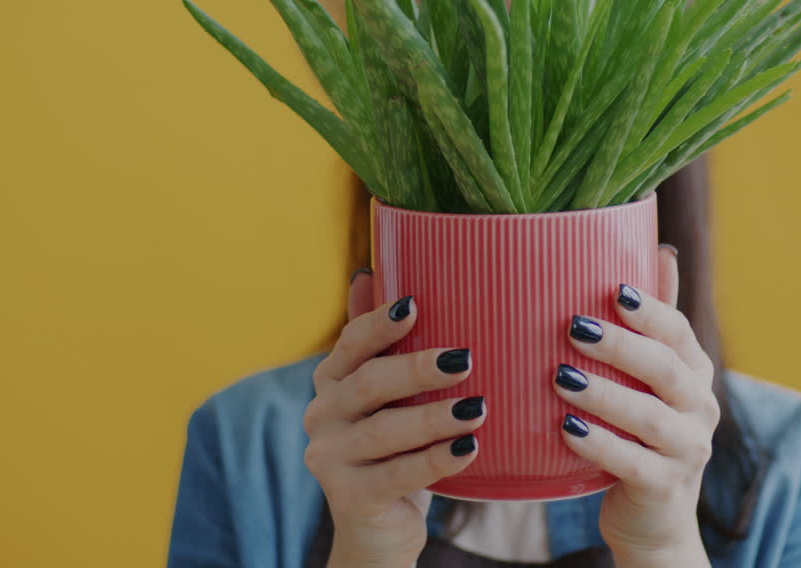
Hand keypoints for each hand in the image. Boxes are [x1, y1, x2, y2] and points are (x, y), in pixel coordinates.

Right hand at [304, 270, 486, 567]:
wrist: (378, 527)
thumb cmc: (393, 449)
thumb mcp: (386, 396)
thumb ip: (378, 342)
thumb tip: (369, 272)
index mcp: (330, 382)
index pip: (350, 344)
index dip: (379, 324)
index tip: (415, 305)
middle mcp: (321, 416)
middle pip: (368, 384)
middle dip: (417, 368)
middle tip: (466, 359)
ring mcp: (331, 459)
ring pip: (385, 431)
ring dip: (434, 417)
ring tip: (478, 407)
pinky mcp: (350, 498)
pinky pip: (398, 475)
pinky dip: (436, 460)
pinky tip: (469, 448)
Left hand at [552, 246, 717, 565]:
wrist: (653, 515)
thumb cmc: (641, 430)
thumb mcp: (651, 378)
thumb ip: (654, 321)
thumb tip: (662, 248)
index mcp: (695, 371)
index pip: (679, 331)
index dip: (650, 309)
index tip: (614, 290)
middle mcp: (700, 406)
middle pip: (665, 368)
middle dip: (620, 345)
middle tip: (572, 327)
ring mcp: (687, 449)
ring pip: (649, 416)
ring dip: (603, 394)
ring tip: (560, 377)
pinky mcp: (664, 486)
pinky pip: (631, 462)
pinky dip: (599, 445)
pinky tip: (566, 429)